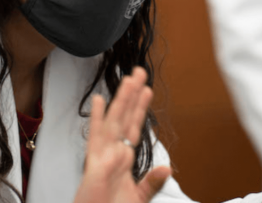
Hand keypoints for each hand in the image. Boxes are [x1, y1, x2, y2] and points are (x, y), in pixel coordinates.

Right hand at [74, 67, 171, 202]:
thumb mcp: (138, 199)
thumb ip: (152, 183)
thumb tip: (167, 167)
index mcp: (122, 160)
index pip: (133, 128)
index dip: (140, 108)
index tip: (147, 89)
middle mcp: (112, 154)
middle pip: (124, 118)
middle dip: (132, 95)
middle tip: (139, 72)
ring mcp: (102, 158)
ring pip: (114, 122)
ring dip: (121, 100)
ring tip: (129, 79)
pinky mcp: (94, 166)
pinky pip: (97, 139)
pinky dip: (97, 120)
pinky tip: (98, 101)